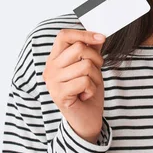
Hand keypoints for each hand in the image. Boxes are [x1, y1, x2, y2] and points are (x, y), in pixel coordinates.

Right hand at [42, 29, 106, 143]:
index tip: (101, 38)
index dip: (84, 34)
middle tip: (95, 73)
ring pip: (85, 65)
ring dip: (95, 77)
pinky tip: (85, 96)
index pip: (64, 35)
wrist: (86, 119)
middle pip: (79, 48)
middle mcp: (50, 68)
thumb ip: (91, 50)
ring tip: (89, 87)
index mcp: (55, 59)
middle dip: (96, 60)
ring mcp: (53, 82)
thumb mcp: (91, 67)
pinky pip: (84, 81)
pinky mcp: (59, 94)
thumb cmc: (87, 92)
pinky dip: (91, 89)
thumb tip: (98, 34)